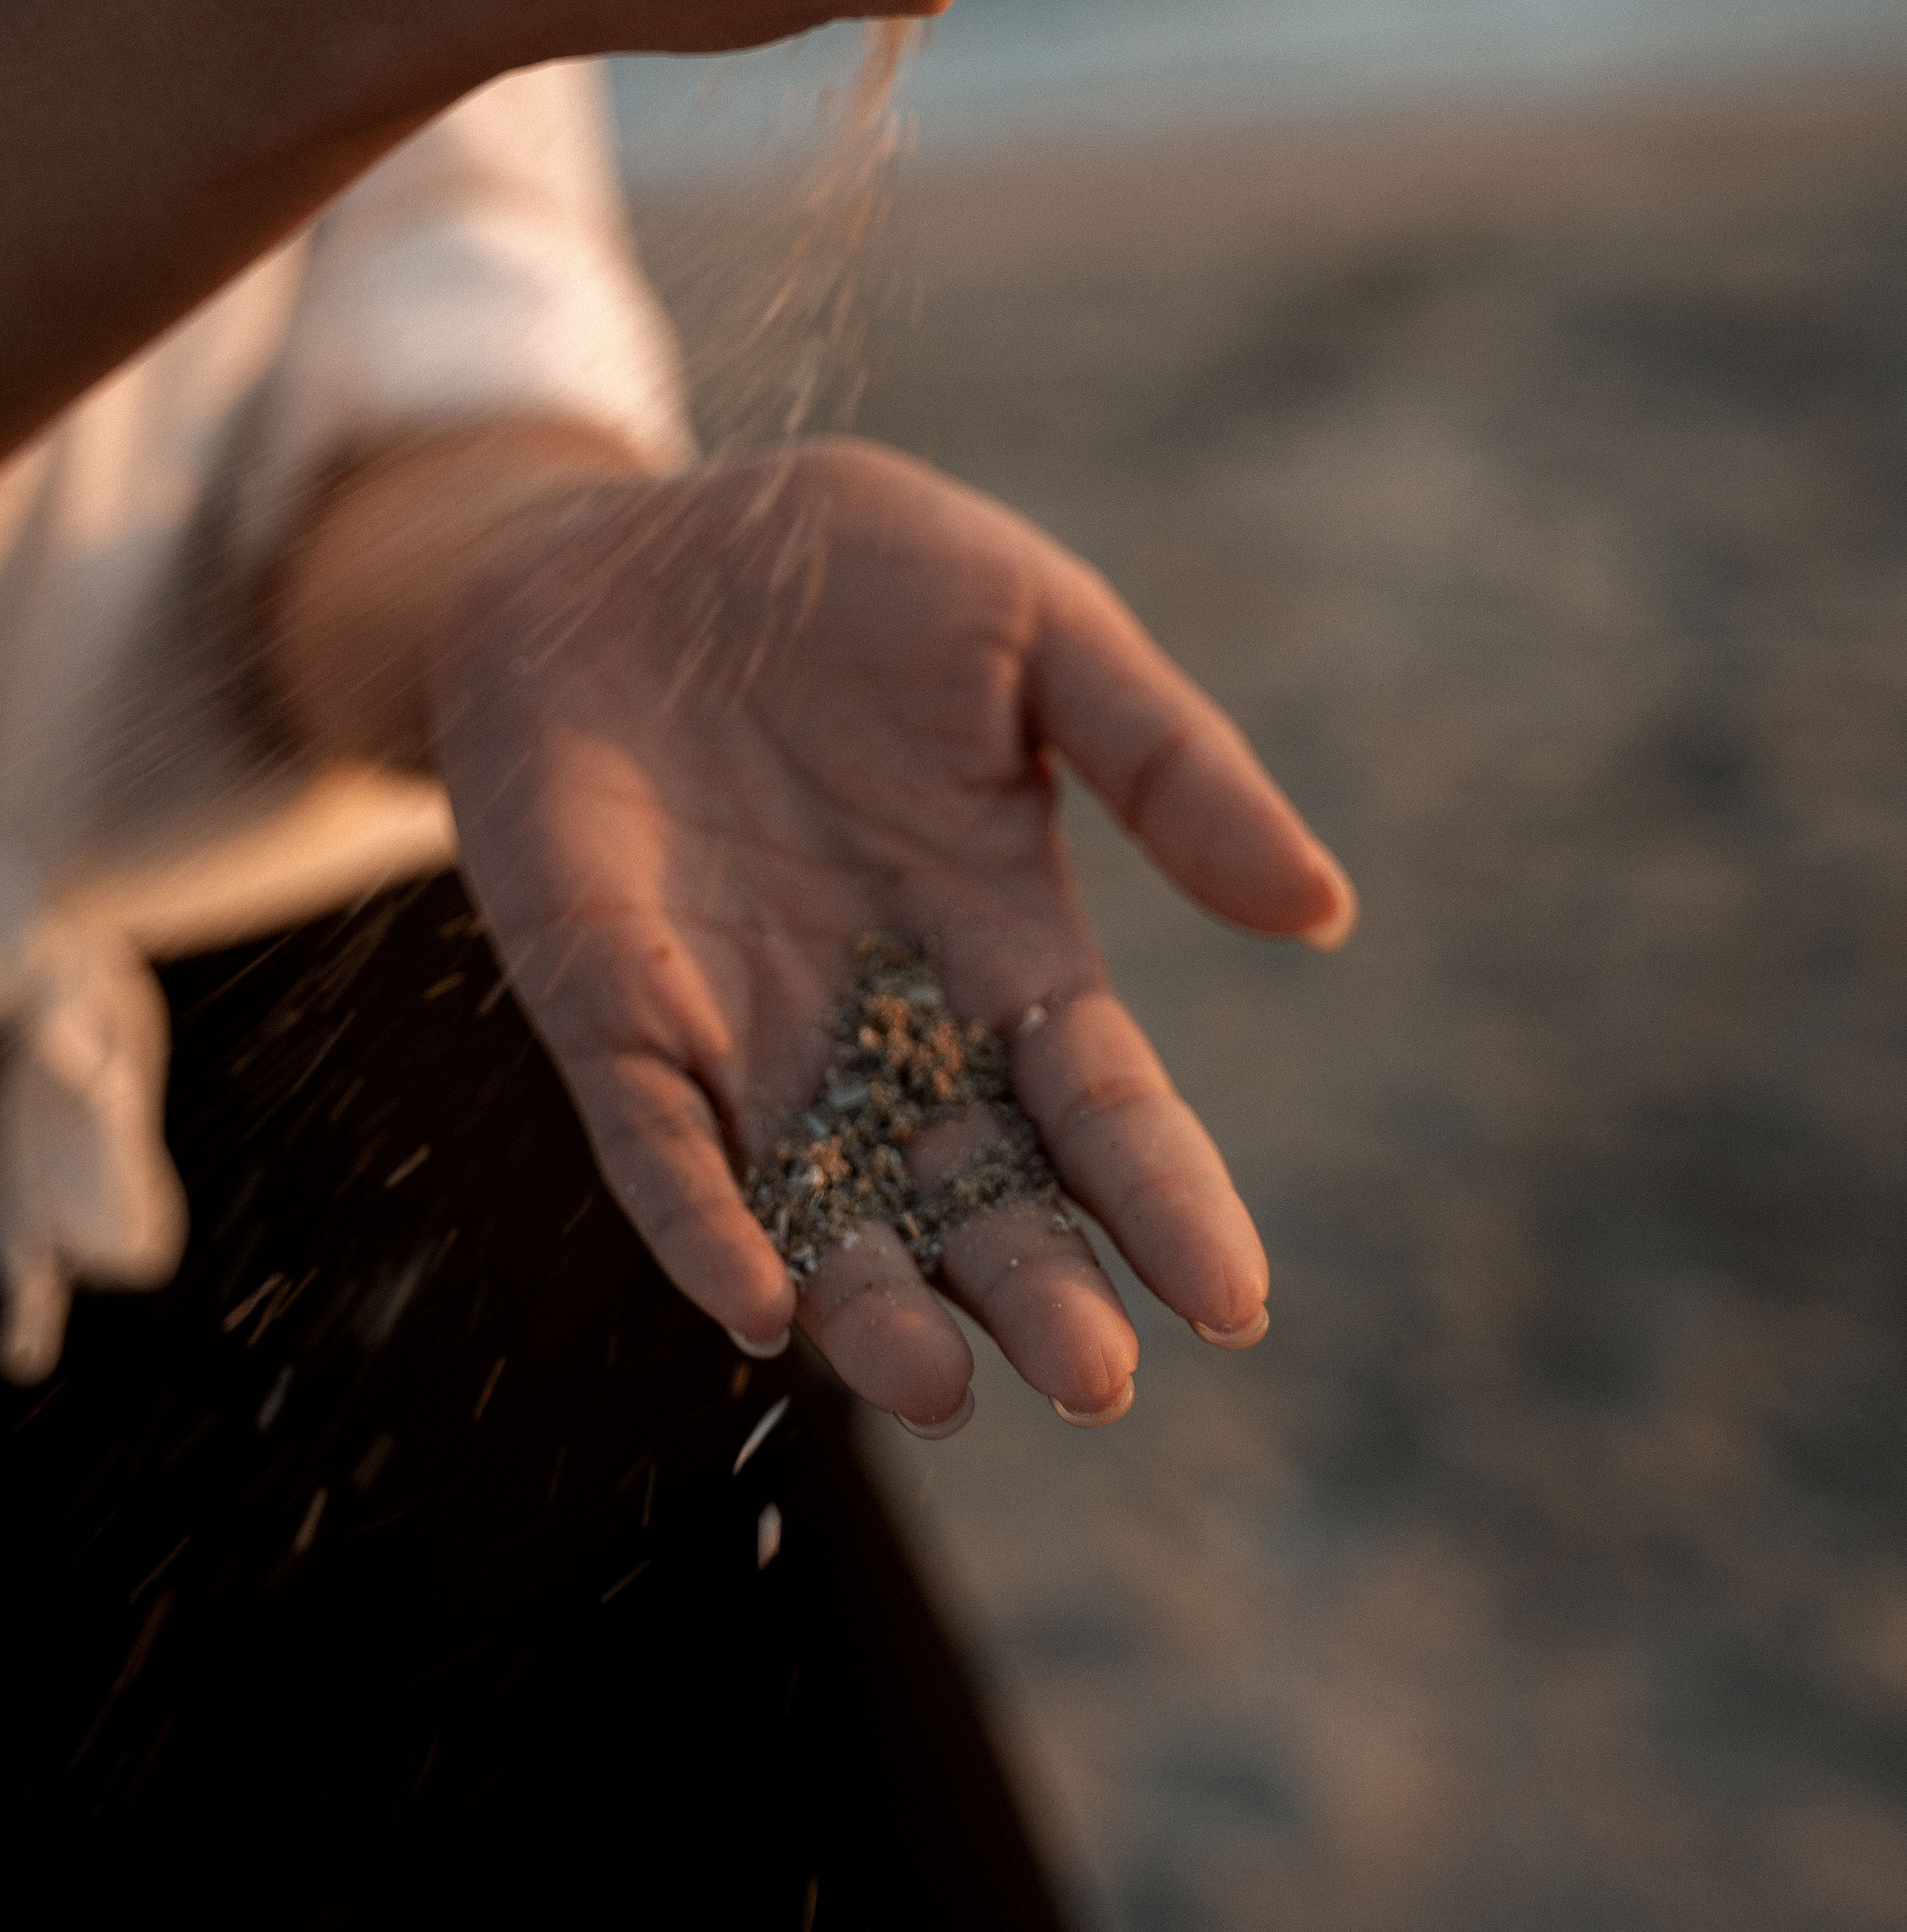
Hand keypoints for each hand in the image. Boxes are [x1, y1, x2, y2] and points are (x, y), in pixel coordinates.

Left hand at [423, 440, 1354, 1433]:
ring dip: (874, 1303)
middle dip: (1032, 1283)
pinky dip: (696, 1226)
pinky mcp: (610, 1009)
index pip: (1098, 1097)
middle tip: (1094, 1377)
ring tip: (935, 1390)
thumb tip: (1320, 909)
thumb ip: (1167, 760)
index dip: (1161, 1196)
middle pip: (972, 1184)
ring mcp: (742, 1023)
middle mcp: (881, 1014)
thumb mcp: (1037, 627)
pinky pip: (654, 1144)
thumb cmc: (846, 572)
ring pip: (819, 1205)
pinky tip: (750, 1306)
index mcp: (1001, 933)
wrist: (628, 541)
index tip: (1230, 1298)